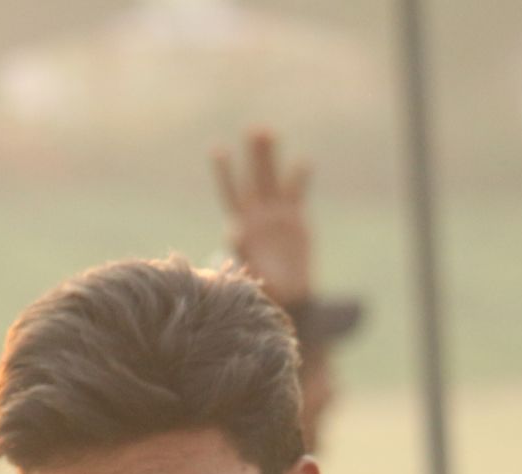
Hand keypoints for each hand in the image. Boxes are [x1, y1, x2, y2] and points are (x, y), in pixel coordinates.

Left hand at [212, 128, 312, 307]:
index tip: (219, 151)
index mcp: (241, 227)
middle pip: (254, 179)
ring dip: (271, 158)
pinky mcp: (295, 218)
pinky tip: (303, 162)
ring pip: (274, 180)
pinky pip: (297, 193)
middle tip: (254, 130)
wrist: (287, 294)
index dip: (225, 173)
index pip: (231, 194)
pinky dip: (299, 178)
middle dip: (254, 156)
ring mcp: (276, 214)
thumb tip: (233, 235)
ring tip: (268, 132)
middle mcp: (257, 215)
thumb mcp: (251, 275)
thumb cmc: (264, 288)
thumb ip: (241, 255)